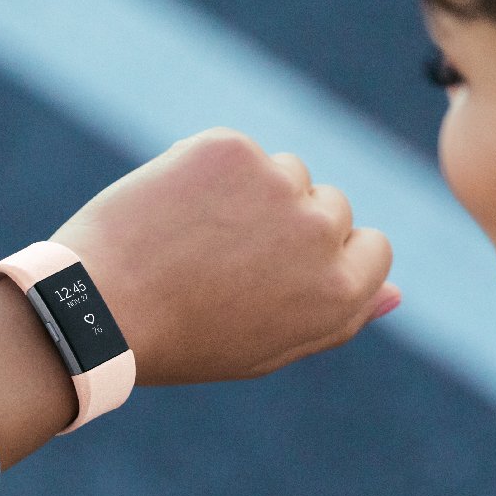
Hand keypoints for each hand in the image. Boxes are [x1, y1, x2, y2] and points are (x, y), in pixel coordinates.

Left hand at [51, 128, 398, 385]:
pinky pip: (238, 151)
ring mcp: (278, 184)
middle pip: (331, 207)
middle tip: (225, 263)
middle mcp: (322, 232)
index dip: (326, 258)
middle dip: (289, 225)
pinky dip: (209, 172)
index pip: (372, 247)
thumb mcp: (270, 346)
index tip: (279, 272)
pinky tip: (174, 210)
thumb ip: (340, 317)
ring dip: (252, 195)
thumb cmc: (183, 340)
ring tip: (195, 239)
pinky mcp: (231, 149)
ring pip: (286, 172)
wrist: (99, 307)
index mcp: (341, 291)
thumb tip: (396, 294)